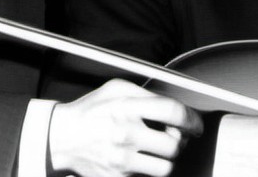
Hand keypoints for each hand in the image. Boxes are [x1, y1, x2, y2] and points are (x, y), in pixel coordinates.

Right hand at [48, 78, 202, 176]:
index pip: (172, 112)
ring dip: (169, 160)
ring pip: (164, 168)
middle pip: (174, 144)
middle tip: (179, 138)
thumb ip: (147, 95)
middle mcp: (125, 135)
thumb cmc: (92, 110)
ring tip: (164, 151)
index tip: (196, 124)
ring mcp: (120, 161)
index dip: (192, 119)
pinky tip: (145, 161)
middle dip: (182, 141)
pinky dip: (150, 171)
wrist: (61, 138)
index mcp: (127, 108)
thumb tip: (174, 105)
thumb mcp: (118, 89)